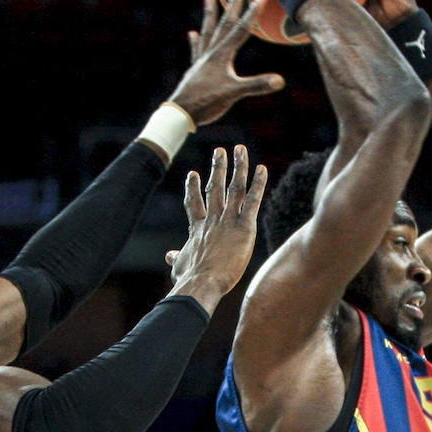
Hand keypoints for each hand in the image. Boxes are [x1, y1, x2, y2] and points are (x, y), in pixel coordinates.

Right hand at [167, 145, 266, 309]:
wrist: (202, 282)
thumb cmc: (190, 279)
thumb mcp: (180, 267)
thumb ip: (176, 258)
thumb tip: (169, 256)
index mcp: (197, 229)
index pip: (194, 203)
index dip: (193, 188)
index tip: (193, 174)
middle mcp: (212, 220)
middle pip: (215, 188)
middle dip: (218, 168)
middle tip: (220, 151)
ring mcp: (228, 221)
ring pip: (234, 188)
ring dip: (238, 167)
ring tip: (240, 149)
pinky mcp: (244, 227)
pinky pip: (253, 200)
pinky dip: (258, 184)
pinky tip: (262, 168)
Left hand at [168, 0, 284, 125]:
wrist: (181, 113)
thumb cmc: (207, 102)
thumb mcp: (234, 93)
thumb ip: (257, 85)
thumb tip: (280, 81)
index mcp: (222, 54)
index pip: (241, 30)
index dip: (253, 13)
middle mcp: (211, 53)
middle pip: (224, 24)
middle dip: (232, 5)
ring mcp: (201, 60)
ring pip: (208, 32)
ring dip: (210, 15)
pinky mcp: (194, 70)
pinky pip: (196, 50)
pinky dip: (195, 41)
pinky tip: (192, 33)